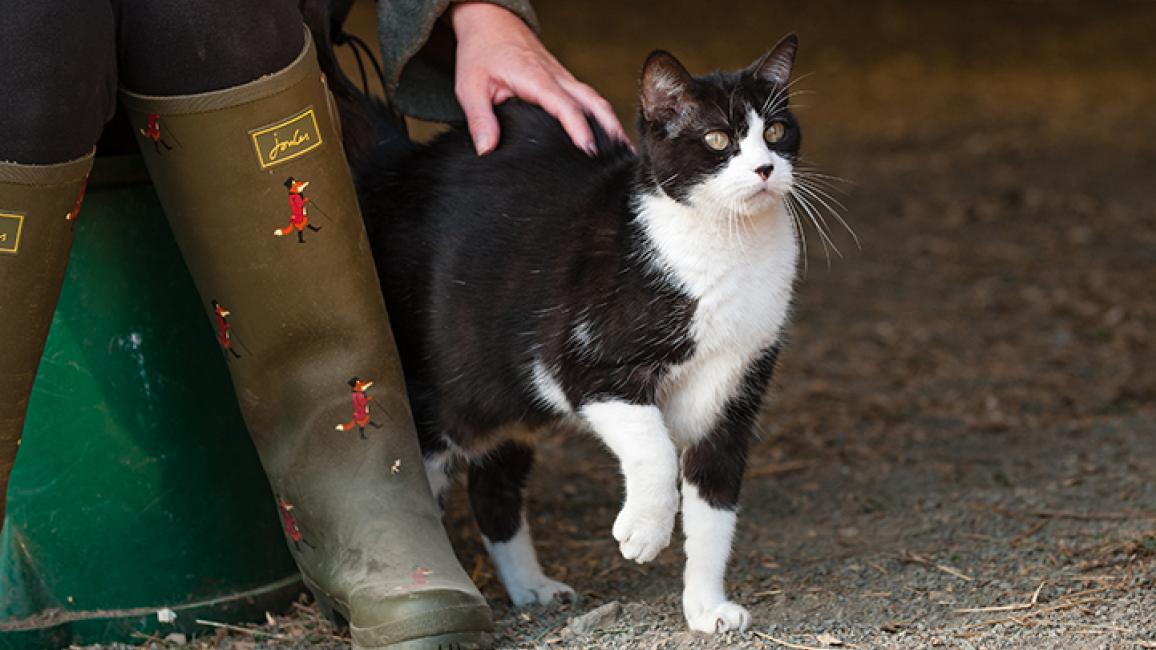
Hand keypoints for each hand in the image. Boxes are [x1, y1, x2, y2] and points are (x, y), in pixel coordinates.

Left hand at [449, 2, 628, 155]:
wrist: (489, 21)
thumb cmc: (481, 51)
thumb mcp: (470, 86)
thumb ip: (479, 119)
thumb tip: (487, 149)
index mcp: (536, 78)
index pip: (564, 105)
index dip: (578, 128)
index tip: (587, 149)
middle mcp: (556, 77)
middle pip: (593, 102)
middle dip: (610, 128)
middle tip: (620, 157)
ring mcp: (563, 78)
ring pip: (595, 100)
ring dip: (611, 123)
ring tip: (622, 151)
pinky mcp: (563, 80)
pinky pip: (588, 98)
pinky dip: (602, 115)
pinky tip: (607, 134)